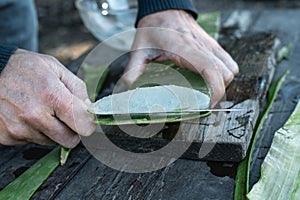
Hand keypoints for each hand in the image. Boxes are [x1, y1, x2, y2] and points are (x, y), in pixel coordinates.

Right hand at [0, 49, 94, 146]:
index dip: (88, 124)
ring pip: (51, 142)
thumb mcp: (55, 68)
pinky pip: (32, 141)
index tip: (86, 120)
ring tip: (40, 110)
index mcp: (52, 96)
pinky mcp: (8, 137)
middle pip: (70, 140)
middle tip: (64, 116)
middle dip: (72, 130)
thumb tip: (90, 109)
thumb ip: (77, 89)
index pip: (83, 127)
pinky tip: (26, 115)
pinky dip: (34, 132)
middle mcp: (35, 116)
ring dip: (51, 130)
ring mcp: (20, 129)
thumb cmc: (23, 68)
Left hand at [122, 10, 238, 106]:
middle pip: (225, 74)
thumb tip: (127, 89)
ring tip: (208, 92)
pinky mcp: (213, 46)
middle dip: (218, 92)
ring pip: (230, 69)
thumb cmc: (154, 28)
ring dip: (222, 84)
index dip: (215, 90)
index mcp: (184, 49)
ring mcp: (210, 46)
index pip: (210, 69)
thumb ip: (132, 71)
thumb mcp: (139, 50)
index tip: (207, 104)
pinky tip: (211, 80)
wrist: (165, 10)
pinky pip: (229, 63)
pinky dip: (225, 75)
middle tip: (204, 102)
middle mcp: (201, 47)